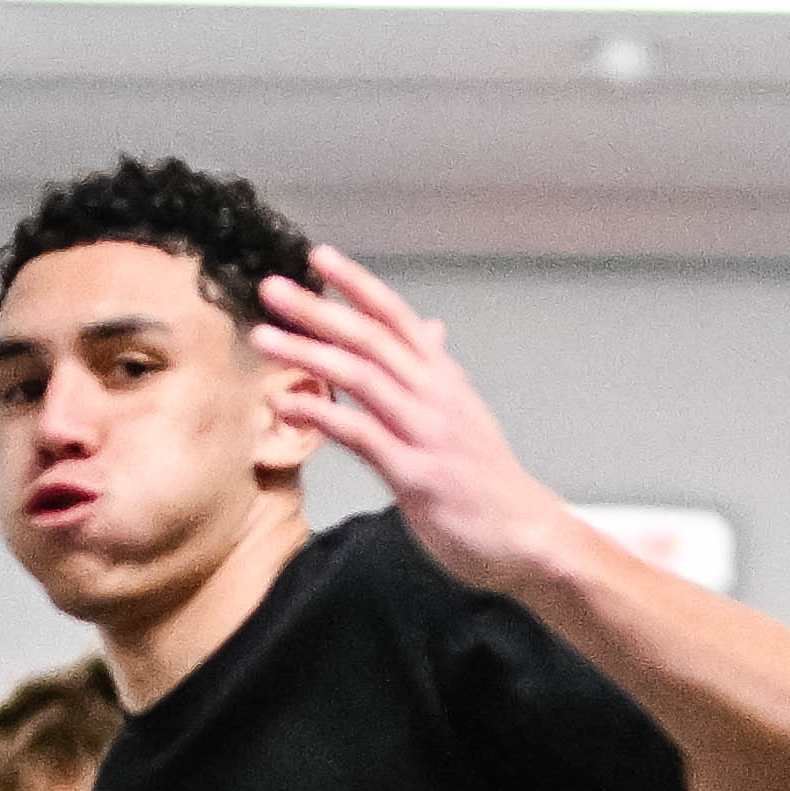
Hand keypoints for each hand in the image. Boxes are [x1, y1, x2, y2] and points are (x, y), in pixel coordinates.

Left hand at [247, 250, 581, 597]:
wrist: (524, 534)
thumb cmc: (487, 480)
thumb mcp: (463, 414)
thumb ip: (437, 372)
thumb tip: (431, 330)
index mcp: (443, 378)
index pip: (396, 316)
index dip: (357, 283)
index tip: (318, 256)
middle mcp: (435, 395)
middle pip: (371, 337)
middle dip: (319, 310)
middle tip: (273, 288)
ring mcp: (426, 432)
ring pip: (361, 377)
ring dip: (309, 353)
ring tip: (265, 338)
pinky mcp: (416, 473)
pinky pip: (361, 434)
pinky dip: (321, 414)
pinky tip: (285, 404)